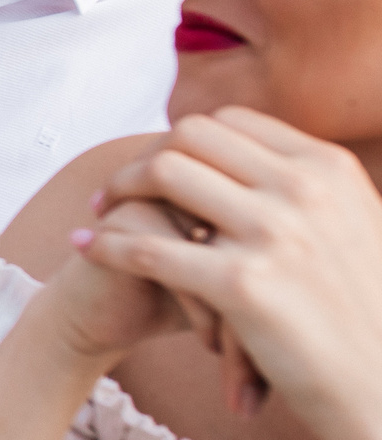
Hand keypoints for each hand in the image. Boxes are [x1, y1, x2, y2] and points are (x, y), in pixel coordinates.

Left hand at [84, 107, 381, 439]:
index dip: (182, 141)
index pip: (230, 123)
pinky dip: (106, 245)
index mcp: (329, 169)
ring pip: (163, 176)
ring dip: (119, 189)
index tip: (157, 166)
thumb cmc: (364, 316)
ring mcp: (274, 234)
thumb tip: (247, 153)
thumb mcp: (354, 228)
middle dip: (144, 157)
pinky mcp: (243, 285)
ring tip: (100, 211)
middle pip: (190, 138)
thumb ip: (308, 188)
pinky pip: (146, 248)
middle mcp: (305, 190)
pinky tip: (85, 249)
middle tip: (117, 188)